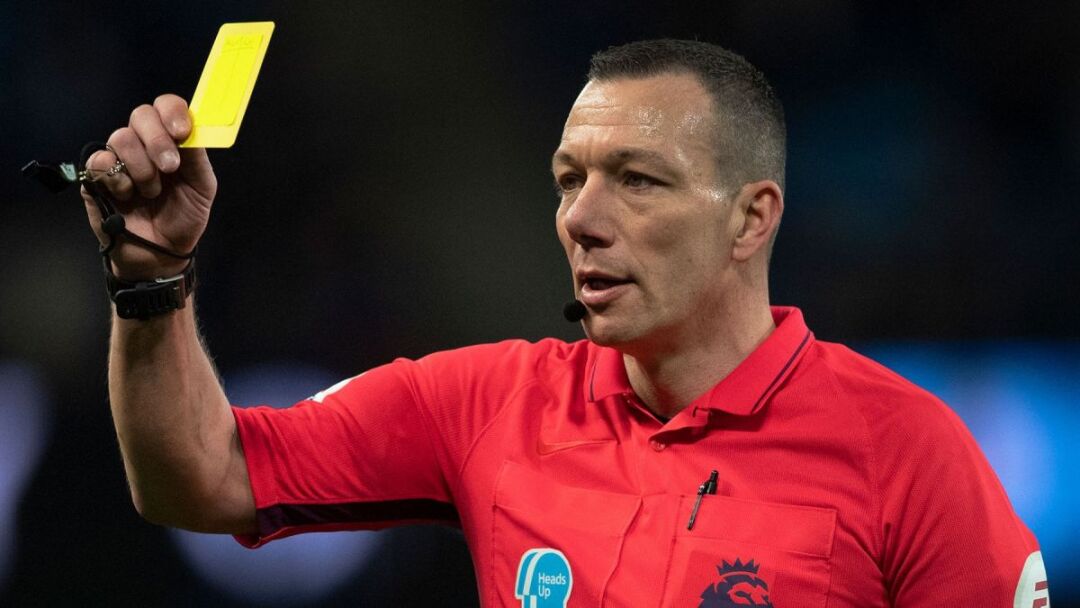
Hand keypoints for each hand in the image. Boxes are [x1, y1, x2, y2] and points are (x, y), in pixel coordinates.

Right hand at [82, 94, 216, 279]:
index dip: (172, 112)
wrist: (161, 252)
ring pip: (122, 137)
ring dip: (142, 168)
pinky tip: (127, 196)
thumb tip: (191, 129)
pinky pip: (101, 161)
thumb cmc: (183, 217)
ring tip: (151, 192)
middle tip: (170, 168)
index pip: (166, 106)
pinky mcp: (96, 176)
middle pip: (141, 114)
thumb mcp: (202, 187)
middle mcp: (144, 143)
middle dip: (158, 141)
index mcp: (171, 140)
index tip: (182, 132)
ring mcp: (119, 157)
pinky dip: (119, 180)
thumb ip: (197, 156)